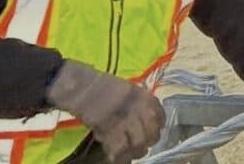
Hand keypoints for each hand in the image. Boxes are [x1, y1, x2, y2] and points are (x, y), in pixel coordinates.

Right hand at [46, 60, 164, 163]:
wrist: (83, 86)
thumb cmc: (104, 87)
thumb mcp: (130, 91)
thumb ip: (140, 105)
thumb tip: (144, 123)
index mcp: (145, 97)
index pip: (160, 117)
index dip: (157, 128)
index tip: (151, 133)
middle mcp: (140, 108)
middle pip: (152, 133)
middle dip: (148, 143)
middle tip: (141, 147)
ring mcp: (126, 119)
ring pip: (139, 143)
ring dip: (135, 152)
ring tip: (131, 154)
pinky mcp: (110, 129)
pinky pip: (120, 148)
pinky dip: (120, 156)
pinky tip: (117, 158)